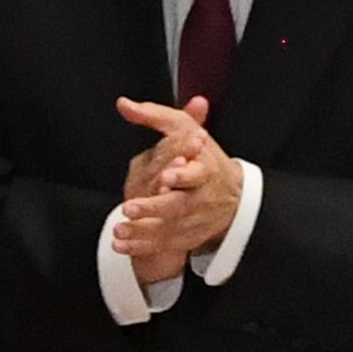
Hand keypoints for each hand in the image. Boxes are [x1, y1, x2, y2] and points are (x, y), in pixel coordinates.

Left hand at [112, 96, 243, 268]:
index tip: (167, 176)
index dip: (182, 176)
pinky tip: (121, 245)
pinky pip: (162, 244)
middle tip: (129, 207)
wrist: (232, 196)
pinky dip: (140, 247)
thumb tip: (124, 104)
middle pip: (178, 205)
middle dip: (154, 208)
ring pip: (167, 228)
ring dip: (141, 230)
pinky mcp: (186, 236)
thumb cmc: (202, 157)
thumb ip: (155, 116)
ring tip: (119, 229)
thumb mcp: (183, 129)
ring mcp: (193, 219)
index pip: (196, 174)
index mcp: (204, 170)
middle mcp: (200, 197)